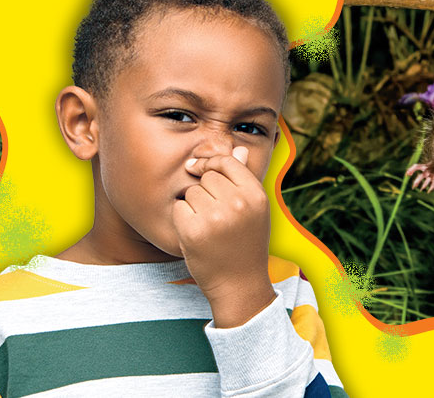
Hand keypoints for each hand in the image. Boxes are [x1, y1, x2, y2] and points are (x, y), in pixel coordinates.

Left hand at [173, 146, 275, 326]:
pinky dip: (181, 219)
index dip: (211, 162)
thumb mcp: (254, 211)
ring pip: (190, 191)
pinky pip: (178, 208)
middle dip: (204, 190)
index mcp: (255, 195)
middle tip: (215, 215)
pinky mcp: (194, 231)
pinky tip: (195, 234)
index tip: (199, 168)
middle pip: (206, 176)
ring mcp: (215, 217)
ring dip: (192, 206)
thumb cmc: (245, 244)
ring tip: (207, 227)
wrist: (239, 285)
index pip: (227, 161)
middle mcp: (237, 204)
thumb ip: (245, 179)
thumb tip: (238, 149)